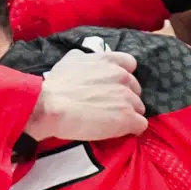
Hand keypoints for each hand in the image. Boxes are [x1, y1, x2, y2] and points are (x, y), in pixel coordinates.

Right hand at [28, 49, 143, 142]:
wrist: (50, 105)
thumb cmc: (57, 85)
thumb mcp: (69, 61)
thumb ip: (84, 58)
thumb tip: (86, 58)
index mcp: (108, 61)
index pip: (130, 63)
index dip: (124, 76)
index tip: (115, 85)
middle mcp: (121, 77)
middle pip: (136, 89)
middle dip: (126, 97)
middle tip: (110, 106)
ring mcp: (127, 97)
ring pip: (139, 107)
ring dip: (129, 114)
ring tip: (112, 121)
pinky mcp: (128, 118)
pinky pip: (141, 124)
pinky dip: (133, 129)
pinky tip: (121, 131)